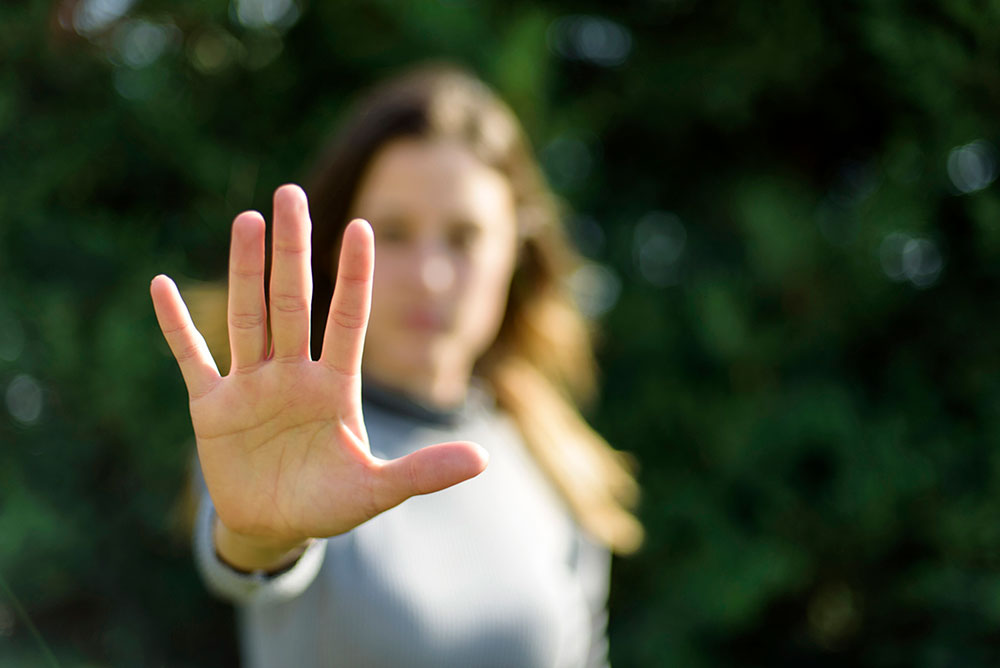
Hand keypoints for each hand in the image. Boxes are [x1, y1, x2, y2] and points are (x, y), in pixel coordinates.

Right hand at [151, 185, 487, 562]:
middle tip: (290, 193)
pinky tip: (162, 286)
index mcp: (335, 386)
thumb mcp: (377, 490)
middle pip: (293, 302)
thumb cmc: (329, 504)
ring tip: (247, 220)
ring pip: (248, 316)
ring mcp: (251, 385)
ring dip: (245, 271)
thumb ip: (423, 472)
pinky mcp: (212, 407)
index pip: (348, 319)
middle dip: (293, 250)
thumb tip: (482, 459)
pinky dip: (176, 326)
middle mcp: (294, 374)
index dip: (353, 276)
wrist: (274, 529)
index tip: (362, 227)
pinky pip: (192, 358)